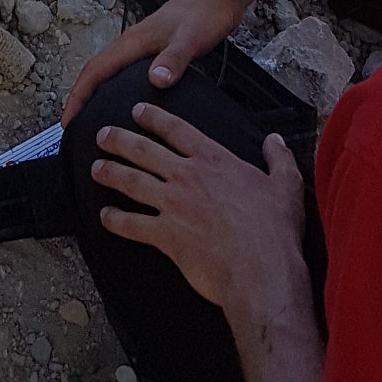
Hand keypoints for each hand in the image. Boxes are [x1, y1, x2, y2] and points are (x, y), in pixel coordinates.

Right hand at [62, 0, 246, 123]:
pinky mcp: (159, 50)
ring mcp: (146, 46)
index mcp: (133, 42)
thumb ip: (172, 60)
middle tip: (76, 125)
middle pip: (98, 72)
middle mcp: (134, 43)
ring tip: (97, 119)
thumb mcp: (189, 40)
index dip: (78, 95)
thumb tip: (155, 82)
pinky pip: (129, 73)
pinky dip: (121, 89)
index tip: (67, 119)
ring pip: (113, 72)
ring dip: (99, 93)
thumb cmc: (204, 12)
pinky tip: (132, 103)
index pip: (95, 70)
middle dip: (82, 97)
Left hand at [91, 101, 309, 318]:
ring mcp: (173, 205)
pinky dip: (116, 220)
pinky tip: (105, 217)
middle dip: (120, 140)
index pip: (176, 130)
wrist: (260, 271)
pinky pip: (132, 225)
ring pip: (132, 182)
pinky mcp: (165, 235)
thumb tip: (275, 141)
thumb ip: (278, 159)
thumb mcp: (285, 185)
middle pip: (144, 151)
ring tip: (96, 168)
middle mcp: (188, 176)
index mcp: (214, 160)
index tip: (137, 111)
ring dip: (111, 173)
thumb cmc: (274, 231)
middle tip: (103, 134)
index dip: (154, 118)